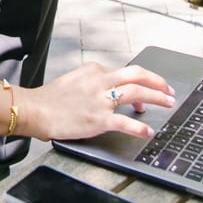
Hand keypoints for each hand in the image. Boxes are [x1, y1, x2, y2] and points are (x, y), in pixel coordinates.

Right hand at [20, 63, 174, 142]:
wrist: (34, 109)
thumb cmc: (50, 99)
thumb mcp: (74, 81)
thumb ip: (93, 83)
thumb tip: (109, 91)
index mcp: (94, 70)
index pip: (124, 72)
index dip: (141, 82)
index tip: (147, 92)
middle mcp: (99, 81)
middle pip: (137, 75)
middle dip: (157, 81)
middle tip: (169, 90)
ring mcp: (100, 100)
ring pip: (136, 93)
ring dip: (156, 97)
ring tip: (168, 103)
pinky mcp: (98, 118)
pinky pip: (125, 121)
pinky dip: (140, 127)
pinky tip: (148, 131)